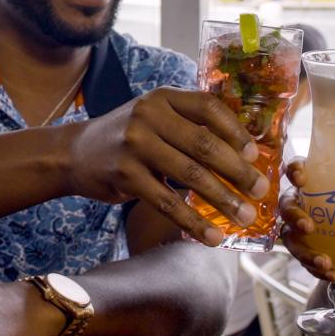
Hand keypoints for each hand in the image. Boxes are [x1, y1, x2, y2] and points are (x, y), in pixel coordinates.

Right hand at [65, 87, 268, 245]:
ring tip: (244, 216)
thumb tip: (243, 154)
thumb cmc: (128, 138)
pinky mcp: (125, 175)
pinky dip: (193, 222)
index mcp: (163, 98)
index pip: (208, 107)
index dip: (236, 131)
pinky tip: (212, 237)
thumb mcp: (155, 118)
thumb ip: (189, 126)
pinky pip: (167, 202)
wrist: (73, 154)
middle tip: (261, 190)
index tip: (255, 154)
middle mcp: (149, 115)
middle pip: (205, 144)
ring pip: (190, 175)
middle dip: (238, 170)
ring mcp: (135, 144)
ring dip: (223, 199)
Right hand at [277, 157, 334, 280]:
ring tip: (325, 262)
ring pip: (289, 238)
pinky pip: (303, 260)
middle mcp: (300, 202)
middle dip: (294, 216)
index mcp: (313, 181)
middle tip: (309, 227)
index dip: (294, 171)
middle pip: (286, 206)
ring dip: (304, 251)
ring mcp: (297, 228)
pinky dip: (317, 269)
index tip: (301, 178)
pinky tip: (334, 274)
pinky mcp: (302, 248)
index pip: (296, 169)